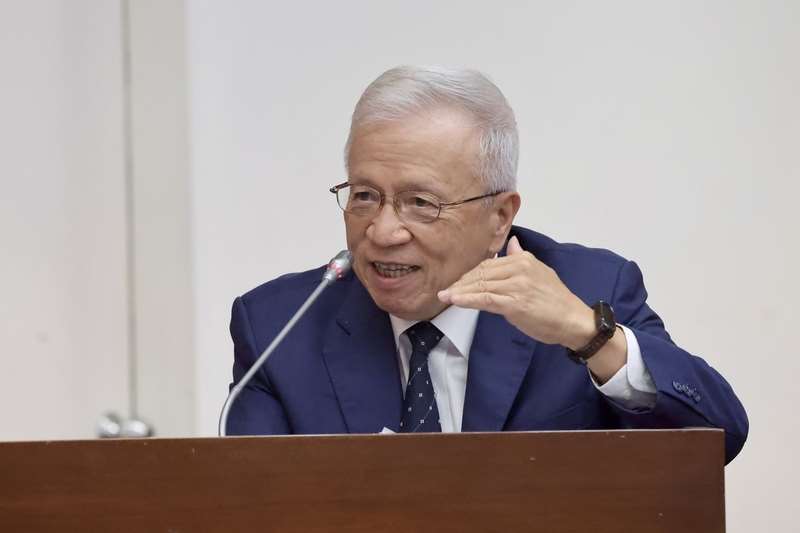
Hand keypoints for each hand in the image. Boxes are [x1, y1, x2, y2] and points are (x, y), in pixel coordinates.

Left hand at [437, 236, 593, 348]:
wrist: (573, 320)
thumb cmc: (556, 301)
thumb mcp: (540, 272)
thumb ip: (521, 257)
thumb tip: (513, 243)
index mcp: (524, 260)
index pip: (488, 264)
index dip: (470, 274)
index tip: (457, 282)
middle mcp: (519, 268)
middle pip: (481, 273)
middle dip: (461, 283)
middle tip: (446, 291)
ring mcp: (516, 285)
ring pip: (480, 286)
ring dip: (459, 292)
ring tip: (445, 296)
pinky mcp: (514, 303)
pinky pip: (485, 299)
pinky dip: (467, 300)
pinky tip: (455, 301)